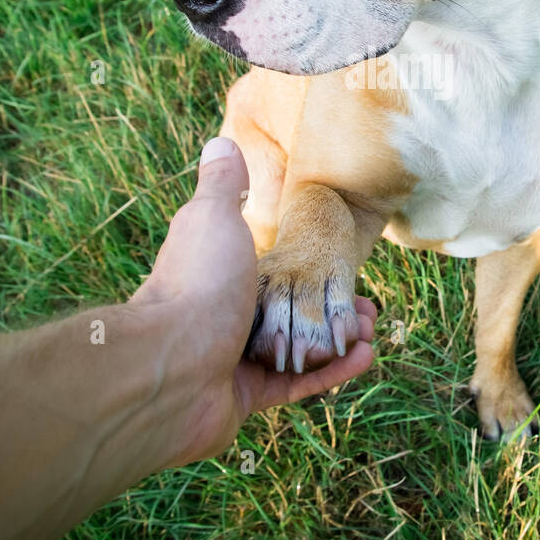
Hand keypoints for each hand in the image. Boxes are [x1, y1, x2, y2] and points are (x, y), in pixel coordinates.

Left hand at [131, 136, 375, 464]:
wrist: (170, 363)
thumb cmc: (196, 283)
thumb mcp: (213, 216)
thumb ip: (223, 184)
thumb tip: (221, 142)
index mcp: (217, 275)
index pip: (271, 273)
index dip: (310, 271)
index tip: (344, 270)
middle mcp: (222, 318)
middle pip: (289, 314)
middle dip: (331, 311)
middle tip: (366, 308)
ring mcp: (232, 360)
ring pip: (297, 351)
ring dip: (337, 341)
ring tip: (369, 331)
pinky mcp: (243, 397)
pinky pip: (296, 385)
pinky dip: (330, 373)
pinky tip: (362, 358)